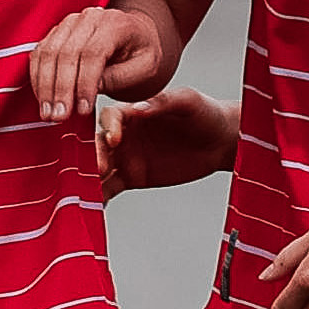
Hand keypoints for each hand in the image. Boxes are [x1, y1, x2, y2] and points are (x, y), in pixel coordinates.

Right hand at [28, 2, 175, 131]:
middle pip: (67, 52)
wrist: (134, 34)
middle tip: (59, 117)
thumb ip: (121, 77)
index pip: (93, 53)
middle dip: (61, 89)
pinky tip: (43, 98)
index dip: (85, 84)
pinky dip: (38, 77)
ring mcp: (70, 23)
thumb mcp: (146, 67)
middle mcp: (89, 18)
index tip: (82, 110)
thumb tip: (91, 89)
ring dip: (45, 86)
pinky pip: (40, 53)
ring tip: (48, 113)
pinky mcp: (56, 32)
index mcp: (115, 24)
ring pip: (49, 52)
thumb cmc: (141, 52)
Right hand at [98, 88, 236, 191]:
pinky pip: (110, 188)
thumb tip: (138, 108)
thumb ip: (163, 102)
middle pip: (99, 144)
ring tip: (88, 192)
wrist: (220, 142)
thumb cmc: (205, 114)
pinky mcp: (133, 178)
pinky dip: (99, 197)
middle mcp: (124, 134)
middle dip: (95, 156)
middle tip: (100, 169)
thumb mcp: (187, 101)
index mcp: (133, 111)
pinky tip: (92, 207)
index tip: (115, 140)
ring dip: (91, 179)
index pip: (110, 116)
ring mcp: (126, 158)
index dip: (109, 127)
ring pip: (100, 168)